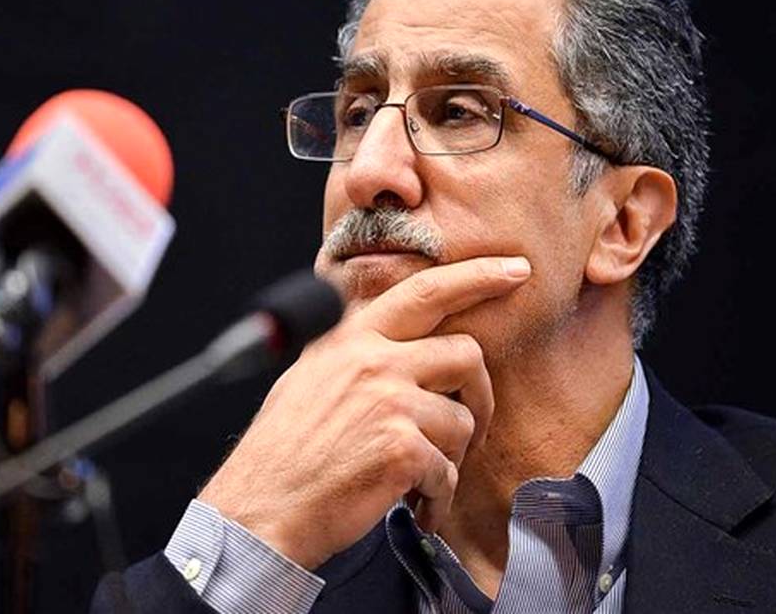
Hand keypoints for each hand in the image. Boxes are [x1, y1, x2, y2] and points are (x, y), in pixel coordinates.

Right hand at [197, 255, 530, 568]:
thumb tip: (405, 347)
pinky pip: (447, 472)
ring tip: (418, 479)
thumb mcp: (312, 376)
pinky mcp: (402, 447)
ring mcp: (389, 401)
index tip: (515, 270)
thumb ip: (358, 353)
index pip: (425, 291)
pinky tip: (412, 506)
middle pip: (465, 354)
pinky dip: (435, 497)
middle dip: (480, 395)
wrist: (260, 506)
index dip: (476, 276)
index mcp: (350, 338)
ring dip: (448, 458)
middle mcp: (372, 360)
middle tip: (475, 424)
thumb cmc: (283, 451)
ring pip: (462, 420)